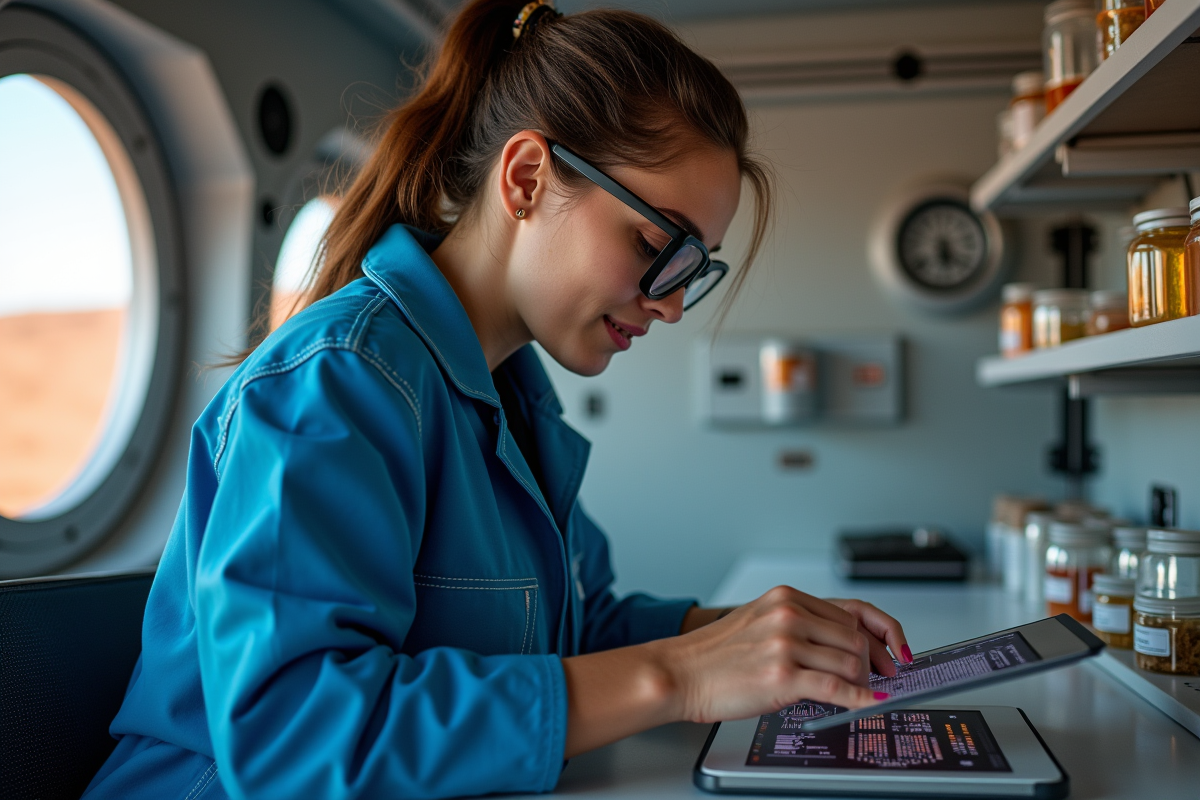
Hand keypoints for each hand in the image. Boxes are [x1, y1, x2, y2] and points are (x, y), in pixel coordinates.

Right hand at [648, 585, 907, 723]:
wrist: (680, 673)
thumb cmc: (715, 655)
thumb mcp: (760, 622)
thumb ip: (800, 625)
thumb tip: (844, 645)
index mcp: (786, 598)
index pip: (852, 611)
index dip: (882, 633)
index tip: (895, 650)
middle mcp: (789, 614)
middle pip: (856, 637)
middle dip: (873, 663)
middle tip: (878, 679)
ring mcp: (786, 644)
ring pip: (851, 662)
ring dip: (861, 683)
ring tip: (855, 694)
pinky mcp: (783, 675)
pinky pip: (837, 688)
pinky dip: (859, 698)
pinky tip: (867, 703)